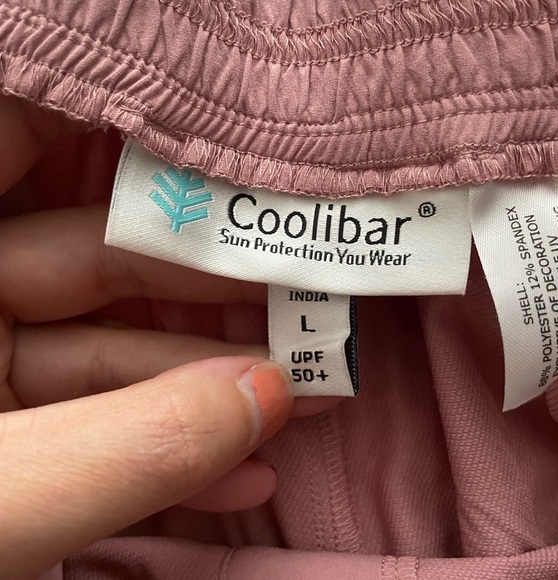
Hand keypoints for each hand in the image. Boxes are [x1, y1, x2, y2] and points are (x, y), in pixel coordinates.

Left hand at [0, 96, 337, 578]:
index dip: (108, 126)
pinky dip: (170, 452)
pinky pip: (103, 428)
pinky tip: (240, 474)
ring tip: (295, 404)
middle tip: (300, 312)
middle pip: (101, 264)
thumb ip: (127, 446)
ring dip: (210, 391)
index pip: (15, 144)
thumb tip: (262, 394)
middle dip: (211, 298)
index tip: (209, 144)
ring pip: (117, 357)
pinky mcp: (15, 444)